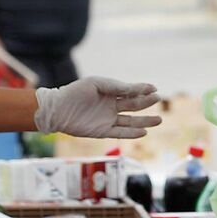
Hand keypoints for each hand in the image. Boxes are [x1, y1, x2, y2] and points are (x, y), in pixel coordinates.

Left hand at [33, 78, 162, 138]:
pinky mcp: (103, 131)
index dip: (142, 89)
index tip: (154, 88)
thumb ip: (116, 87)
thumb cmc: (75, 92)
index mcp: (110, 92)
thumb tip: (134, 89)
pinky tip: (144, 132)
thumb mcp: (97, 84)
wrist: (57, 109)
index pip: (130, 91)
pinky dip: (132, 133)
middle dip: (146, 102)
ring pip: (131, 121)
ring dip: (145, 121)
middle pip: (133, 105)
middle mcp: (111, 106)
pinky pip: (121, 133)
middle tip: (158, 99)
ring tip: (159, 120)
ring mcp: (108, 119)